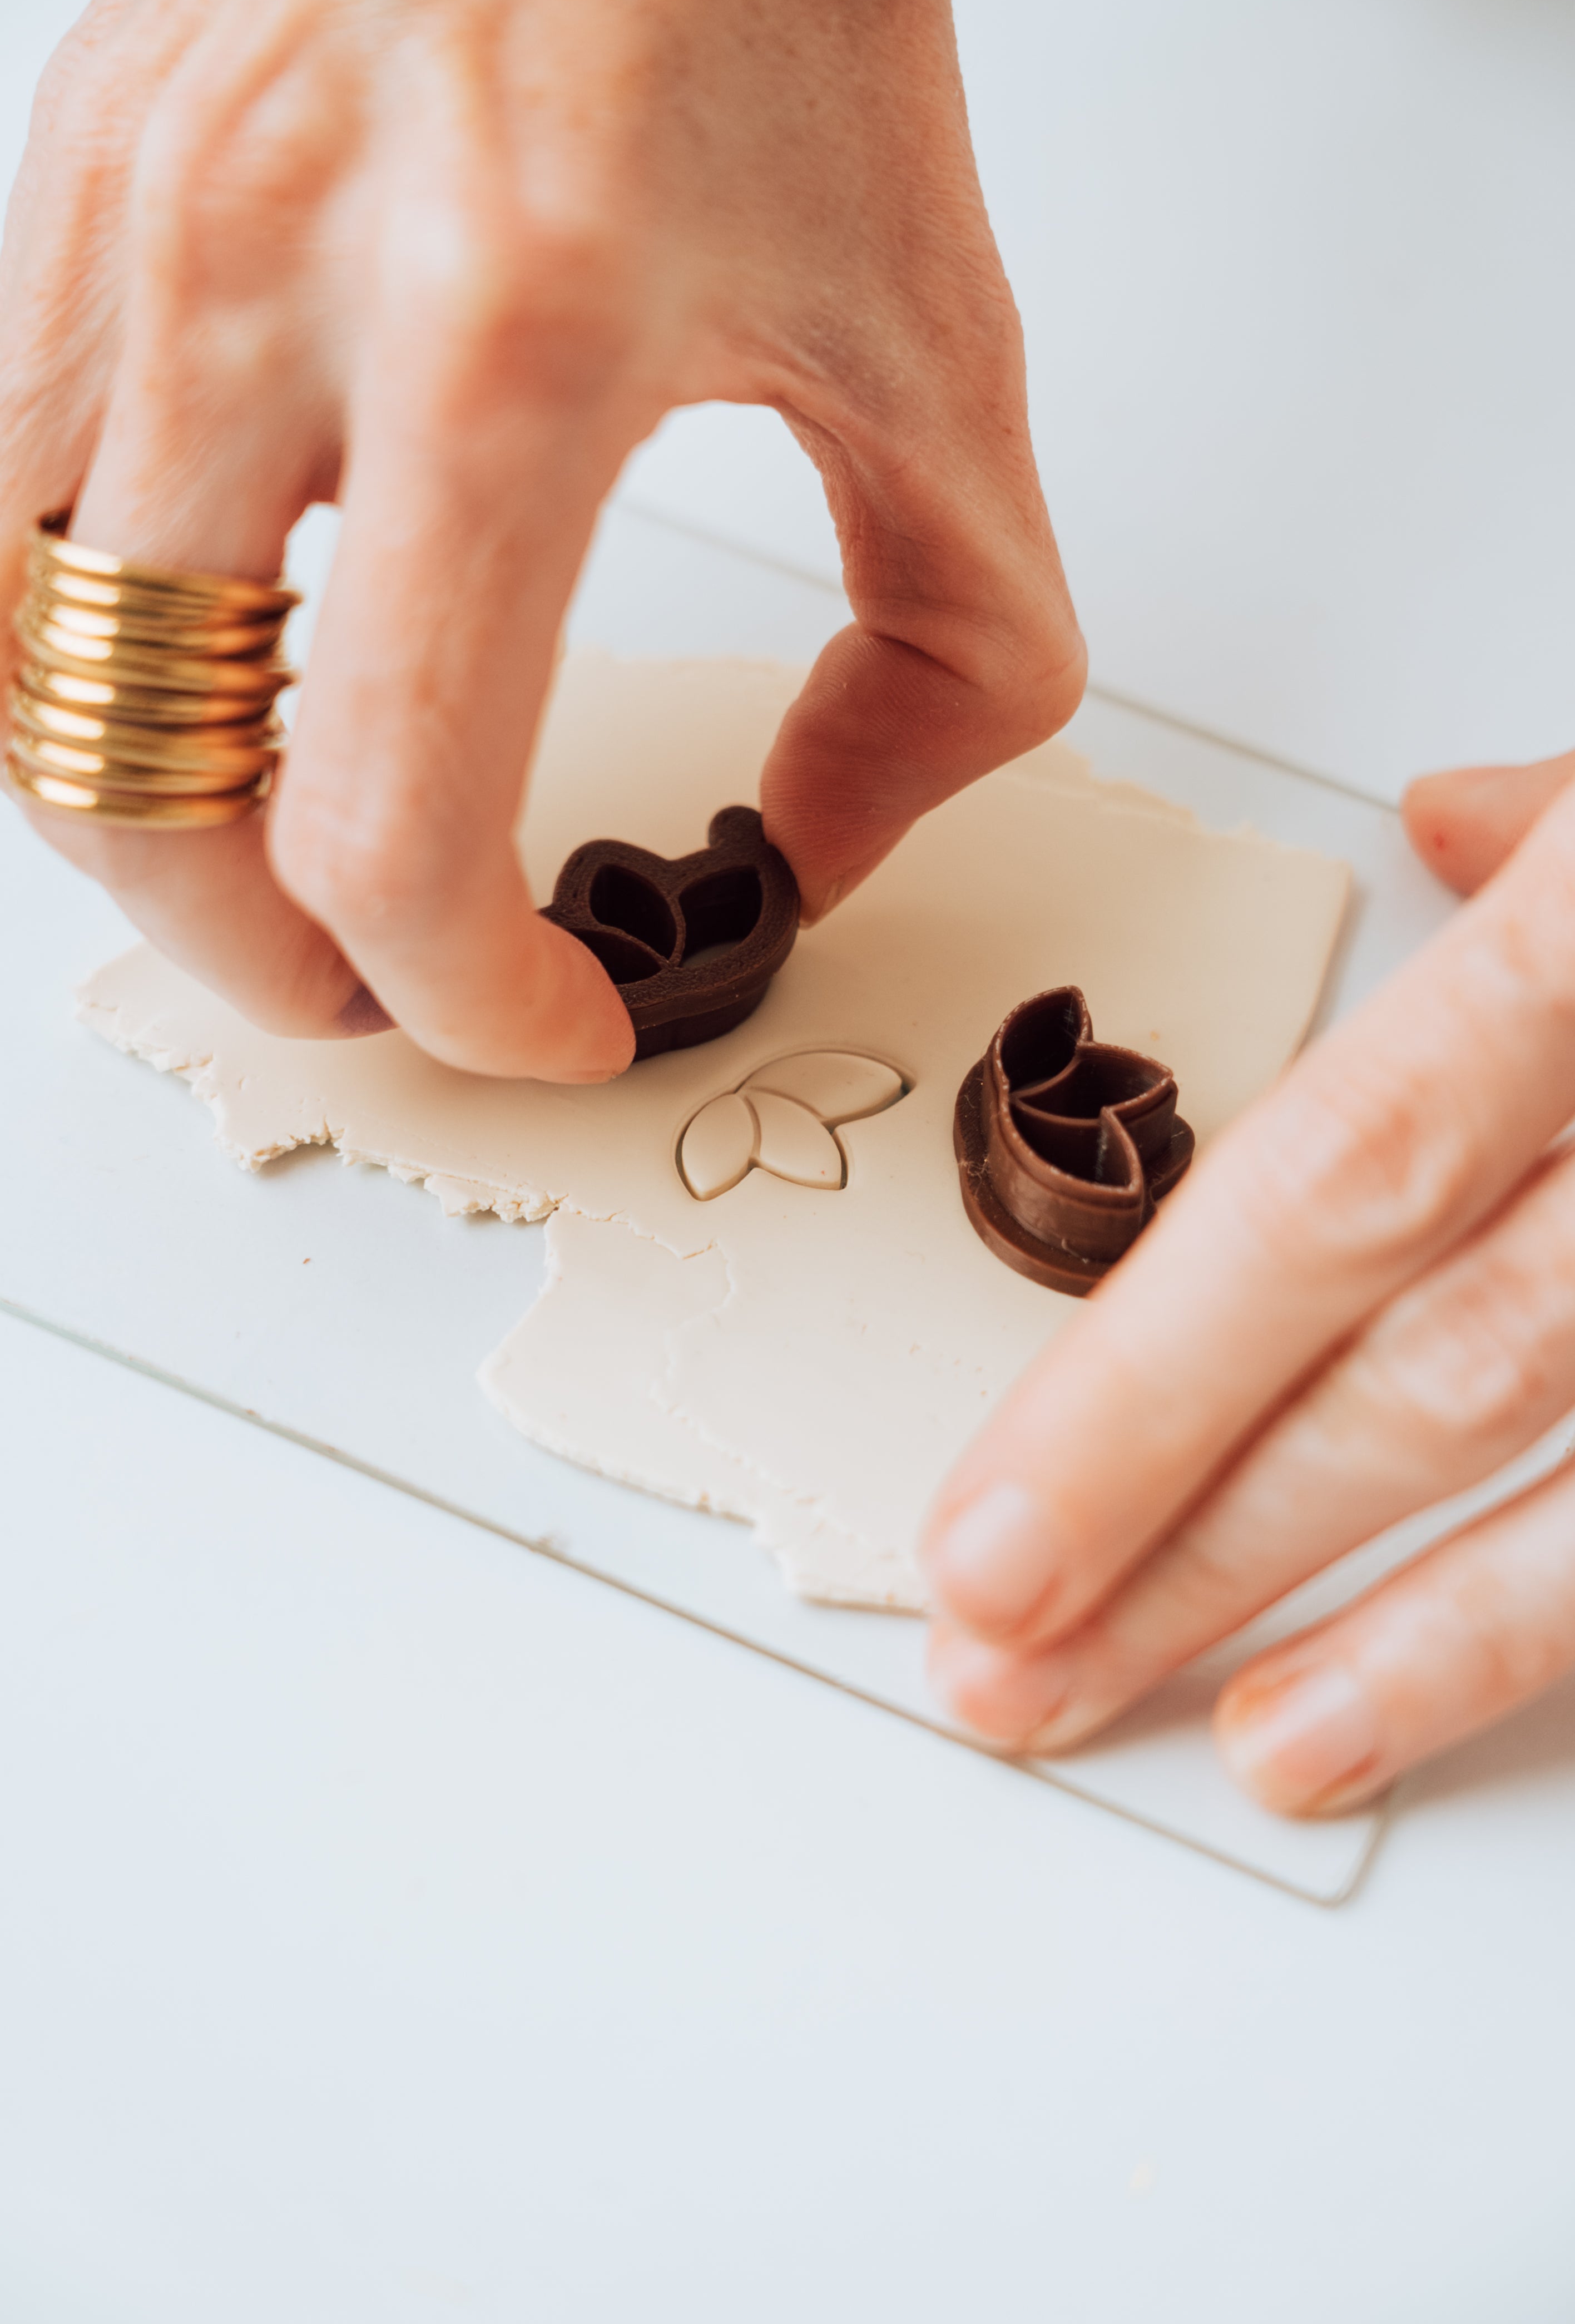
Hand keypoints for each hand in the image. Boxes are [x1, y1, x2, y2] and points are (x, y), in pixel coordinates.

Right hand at [0, 0, 1083, 1075]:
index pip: (384, 817)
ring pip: (12, 651)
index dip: (458, 996)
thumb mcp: (933, 337)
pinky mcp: (72, 175)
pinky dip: (80, 635)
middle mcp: (259, 290)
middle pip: (133, 778)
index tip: (544, 1016)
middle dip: (260, 954)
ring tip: (269, 857)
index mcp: (497, 354)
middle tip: (380, 986)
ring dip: (136, 811)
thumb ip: (948, 647)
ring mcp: (128, 226)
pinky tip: (206, 652)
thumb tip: (823, 836)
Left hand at [923, 750, 1574, 1815]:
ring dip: (1393, 1631)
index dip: (1151, 1380)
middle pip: (1421, 1358)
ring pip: (1560, 1444)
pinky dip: (1556, 1615)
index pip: (1338, 1183)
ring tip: (1234, 1736)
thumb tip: (1453, 824)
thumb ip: (1558, 825)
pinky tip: (1435, 1695)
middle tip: (1013, 1667)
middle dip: (1198, 1531)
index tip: (992, 1533)